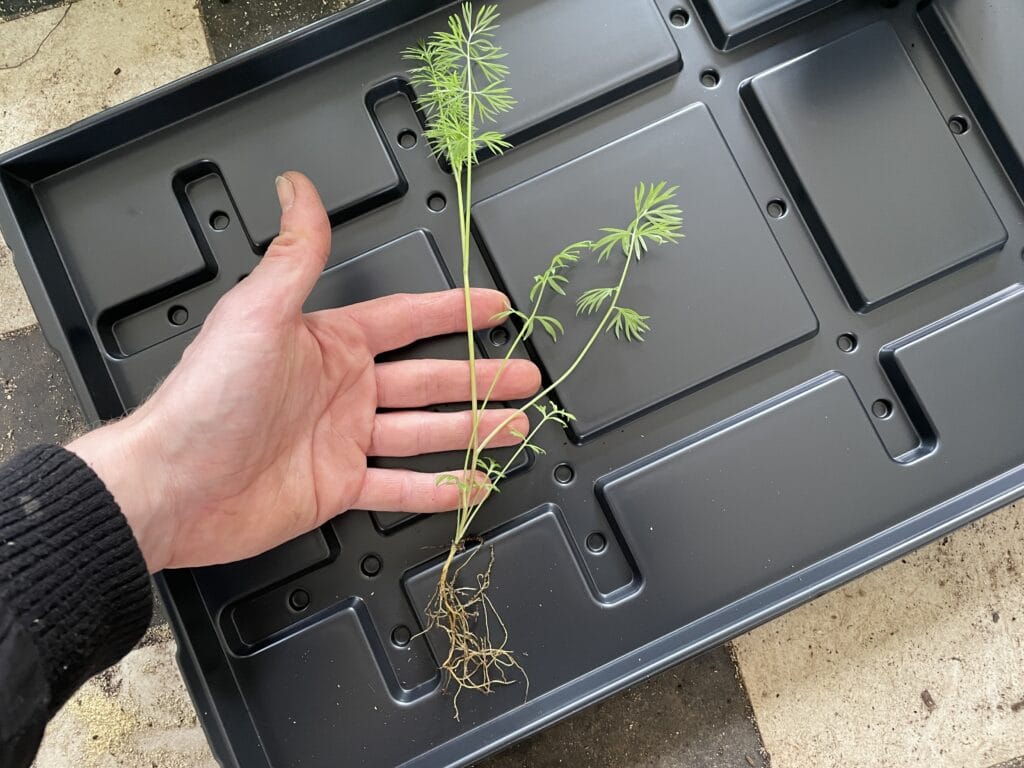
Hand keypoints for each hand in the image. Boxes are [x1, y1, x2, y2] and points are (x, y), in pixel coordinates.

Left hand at [68, 172, 539, 571]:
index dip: (453, 311)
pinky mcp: (336, 487)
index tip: (494, 305)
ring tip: (515, 427)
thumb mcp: (258, 312)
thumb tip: (297, 188)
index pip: (407, 319)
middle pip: (428, 379)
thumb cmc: (207, 396)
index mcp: (330, 344)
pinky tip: (470, 486)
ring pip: (423, 432)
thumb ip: (295, 253)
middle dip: (480, 376)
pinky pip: (397, 486)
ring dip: (472, 429)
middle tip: (525, 375)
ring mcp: (342, 440)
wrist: (172, 484)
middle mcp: (342, 390)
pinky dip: (436, 489)